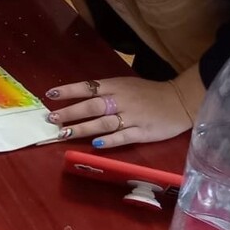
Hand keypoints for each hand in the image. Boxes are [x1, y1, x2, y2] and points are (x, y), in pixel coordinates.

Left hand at [44, 76, 194, 148]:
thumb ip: (104, 90)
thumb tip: (78, 97)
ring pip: (103, 122)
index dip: (68, 91)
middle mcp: (121, 100)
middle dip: (70, 113)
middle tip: (52, 119)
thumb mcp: (125, 85)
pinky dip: (108, 140)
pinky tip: (94, 144)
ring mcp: (132, 117)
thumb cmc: (148, 93)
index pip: (87, 87)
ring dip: (83, 128)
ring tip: (65, 133)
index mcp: (115, 86)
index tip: (50, 95)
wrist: (179, 100)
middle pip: (92, 106)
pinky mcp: (142, 132)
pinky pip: (122, 137)